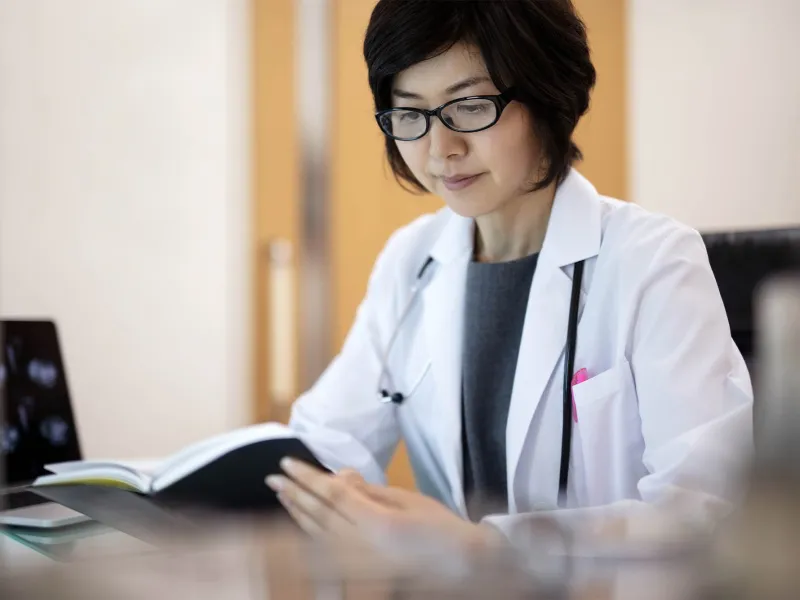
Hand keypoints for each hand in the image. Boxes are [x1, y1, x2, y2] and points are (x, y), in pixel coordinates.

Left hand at [265, 458, 501, 555]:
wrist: (462, 563)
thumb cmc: (439, 527)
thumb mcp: (405, 498)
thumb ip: (368, 491)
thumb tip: (339, 477)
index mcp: (377, 522)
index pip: (332, 494)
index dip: (307, 477)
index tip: (287, 464)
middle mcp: (364, 544)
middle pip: (319, 514)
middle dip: (294, 494)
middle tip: (274, 478)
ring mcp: (362, 561)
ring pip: (319, 534)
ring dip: (298, 514)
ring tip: (283, 496)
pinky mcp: (364, 571)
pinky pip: (329, 552)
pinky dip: (312, 536)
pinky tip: (302, 525)